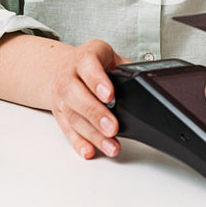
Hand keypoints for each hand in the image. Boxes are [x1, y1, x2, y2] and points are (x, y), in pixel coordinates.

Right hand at [42, 39, 127, 159]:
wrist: (67, 67)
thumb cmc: (96, 64)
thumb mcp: (112, 58)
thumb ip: (127, 70)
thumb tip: (146, 87)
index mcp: (84, 56)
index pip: (87, 64)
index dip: (97, 80)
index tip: (109, 96)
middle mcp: (68, 74)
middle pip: (75, 93)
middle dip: (95, 113)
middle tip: (113, 127)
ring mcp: (61, 96)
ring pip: (72, 116)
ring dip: (92, 134)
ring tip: (110, 145)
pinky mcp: (59, 114)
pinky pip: (67, 130)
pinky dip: (78, 142)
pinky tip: (89, 150)